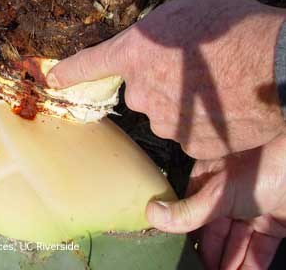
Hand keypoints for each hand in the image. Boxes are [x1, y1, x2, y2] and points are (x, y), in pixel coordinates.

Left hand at [47, 0, 285, 158]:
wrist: (279, 64)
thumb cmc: (235, 26)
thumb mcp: (193, 0)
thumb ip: (164, 15)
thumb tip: (163, 22)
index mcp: (134, 52)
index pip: (88, 65)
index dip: (68, 73)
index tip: (52, 80)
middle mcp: (142, 91)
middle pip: (137, 92)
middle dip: (156, 83)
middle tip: (189, 70)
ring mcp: (165, 121)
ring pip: (164, 113)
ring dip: (181, 102)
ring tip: (213, 86)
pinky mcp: (190, 143)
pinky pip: (187, 132)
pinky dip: (200, 122)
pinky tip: (220, 106)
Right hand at [146, 134, 285, 269]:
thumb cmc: (258, 166)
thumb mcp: (217, 192)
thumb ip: (187, 211)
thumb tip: (151, 214)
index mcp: (206, 184)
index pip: (190, 217)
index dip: (186, 239)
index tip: (178, 258)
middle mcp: (226, 198)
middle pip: (214, 234)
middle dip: (210, 257)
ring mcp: (250, 210)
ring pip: (237, 244)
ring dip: (230, 265)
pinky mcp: (273, 222)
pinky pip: (259, 248)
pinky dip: (252, 264)